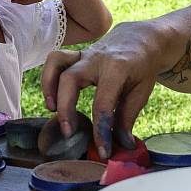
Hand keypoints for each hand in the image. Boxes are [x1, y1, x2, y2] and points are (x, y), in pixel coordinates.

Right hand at [41, 22, 157, 158]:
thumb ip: (128, 117)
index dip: (101, 130)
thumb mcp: (141, 92)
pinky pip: (55, 60)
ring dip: (48, 85)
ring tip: (50, 109)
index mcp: (117, 68)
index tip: (102, 151)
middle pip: (70, 79)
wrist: (141, 39)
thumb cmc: (142, 67)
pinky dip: (48, 76)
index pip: (103, 103)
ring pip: (56, 62)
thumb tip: (121, 144)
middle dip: (65, 108)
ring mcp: (83, 54)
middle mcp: (96, 59)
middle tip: (69, 133)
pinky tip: (51, 97)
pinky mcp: (75, 55)